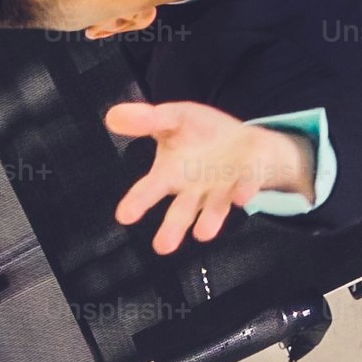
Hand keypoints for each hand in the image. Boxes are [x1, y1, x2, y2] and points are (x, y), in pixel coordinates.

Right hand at [107, 101, 316, 254]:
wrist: (244, 144)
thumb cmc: (200, 134)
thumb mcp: (174, 119)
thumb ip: (148, 119)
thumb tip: (113, 115)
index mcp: (170, 174)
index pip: (149, 190)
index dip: (138, 202)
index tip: (124, 216)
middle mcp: (194, 190)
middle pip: (181, 210)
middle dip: (172, 226)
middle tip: (162, 246)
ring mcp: (222, 189)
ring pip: (214, 208)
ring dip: (210, 220)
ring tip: (203, 233)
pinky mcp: (248, 180)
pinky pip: (247, 185)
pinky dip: (244, 190)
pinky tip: (241, 198)